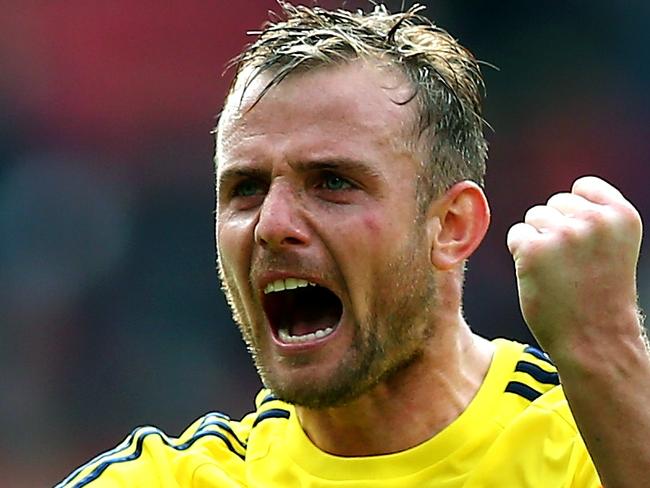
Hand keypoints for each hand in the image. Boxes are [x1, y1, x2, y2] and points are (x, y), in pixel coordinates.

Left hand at [507, 176, 642, 359]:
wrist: (595, 340)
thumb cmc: (600, 295)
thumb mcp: (613, 245)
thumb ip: (594, 216)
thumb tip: (557, 200)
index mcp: (622, 215)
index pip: (582, 187)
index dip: (575, 213)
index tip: (583, 243)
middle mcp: (594, 219)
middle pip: (554, 203)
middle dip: (555, 228)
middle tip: (571, 265)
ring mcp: (562, 233)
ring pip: (533, 218)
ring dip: (537, 241)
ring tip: (558, 271)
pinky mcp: (533, 249)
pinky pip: (516, 235)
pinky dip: (521, 254)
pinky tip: (541, 275)